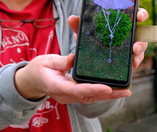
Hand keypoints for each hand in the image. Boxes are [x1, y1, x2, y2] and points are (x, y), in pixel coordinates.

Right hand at [14, 54, 130, 103]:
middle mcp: (65, 95)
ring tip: (125, 91)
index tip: (107, 88)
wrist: (31, 80)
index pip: (77, 90)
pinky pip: (90, 95)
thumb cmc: (38, 69)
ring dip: (109, 95)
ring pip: (92, 98)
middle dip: (108, 95)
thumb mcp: (47, 60)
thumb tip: (74, 58)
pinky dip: (102, 92)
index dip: (93, 89)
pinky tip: (115, 89)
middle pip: (89, 97)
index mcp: (57, 86)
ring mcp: (70, 97)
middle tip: (125, 91)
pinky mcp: (74, 94)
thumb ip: (61, 61)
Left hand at [67, 8, 148, 67]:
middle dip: (141, 39)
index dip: (140, 14)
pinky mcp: (131, 55)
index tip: (139, 16)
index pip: (136, 14)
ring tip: (134, 56)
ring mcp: (132, 43)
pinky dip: (136, 60)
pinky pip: (137, 57)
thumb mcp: (86, 31)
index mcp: (122, 20)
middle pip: (141, 32)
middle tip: (135, 45)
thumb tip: (72, 18)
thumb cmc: (93, 36)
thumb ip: (80, 25)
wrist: (91, 52)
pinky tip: (133, 64)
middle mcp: (130, 31)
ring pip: (141, 46)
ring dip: (140, 51)